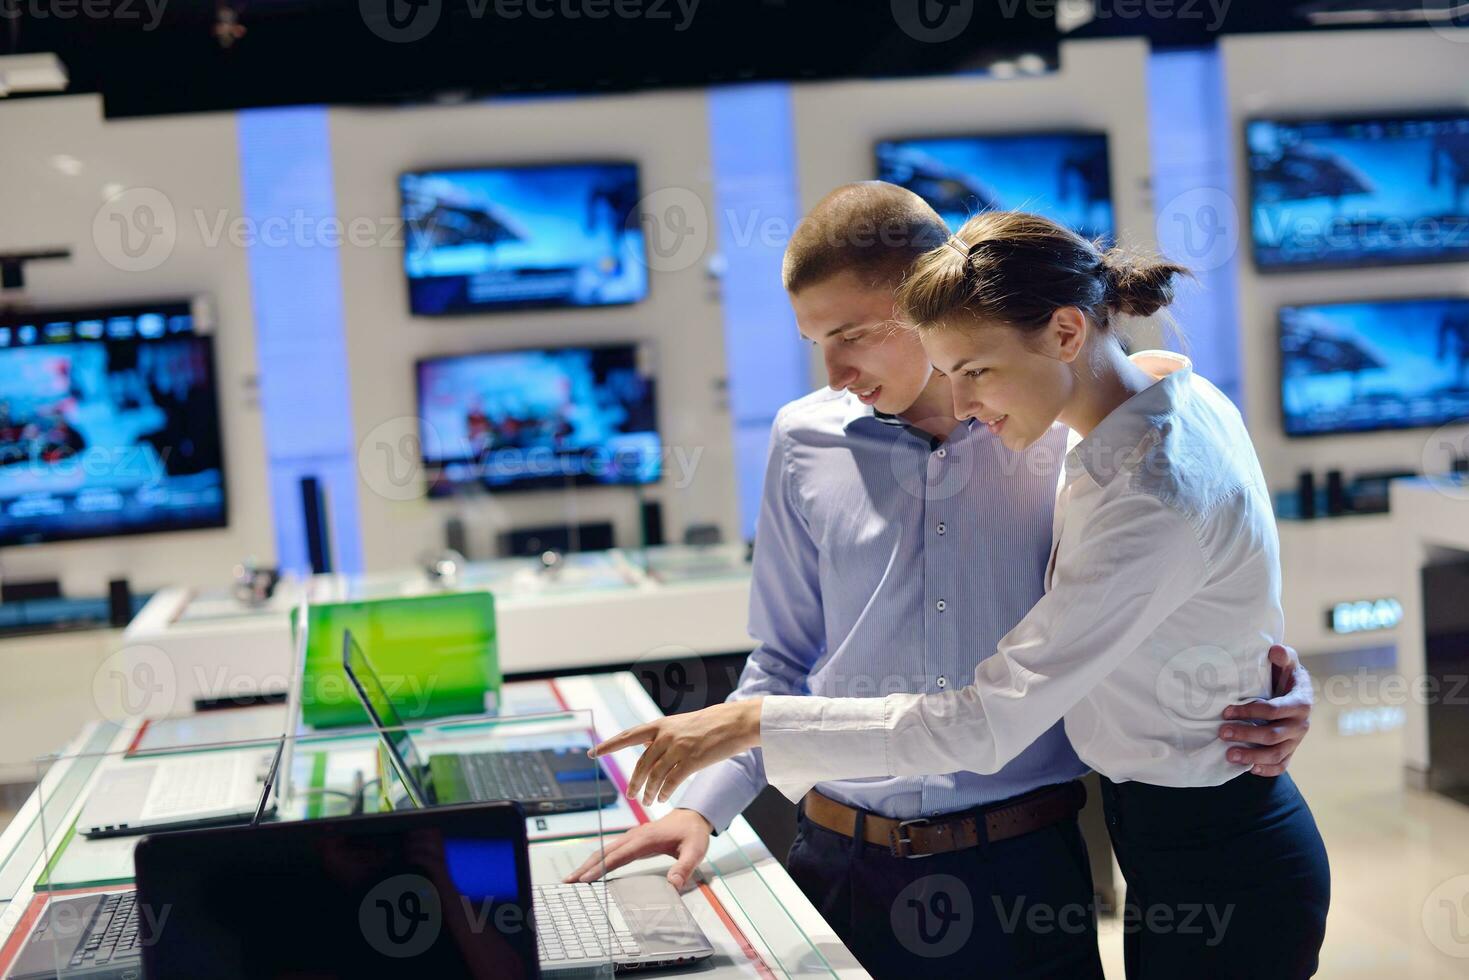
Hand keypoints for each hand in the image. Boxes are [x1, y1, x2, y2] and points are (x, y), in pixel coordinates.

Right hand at [563, 809, 712, 890]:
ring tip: (572, 879)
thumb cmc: (693, 834)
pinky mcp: (633, 841)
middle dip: (586, 867)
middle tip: (567, 882)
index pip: (619, 856)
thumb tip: (673, 885)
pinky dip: (598, 861)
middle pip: (604, 852)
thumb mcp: (695, 851)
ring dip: (588, 864)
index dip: (600, 868)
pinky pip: (611, 851)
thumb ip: (685, 867)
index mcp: (646, 839)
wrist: (693, 816)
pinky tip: (591, 871)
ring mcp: (632, 838)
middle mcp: (634, 836)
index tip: (584, 879)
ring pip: (605, 851)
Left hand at [590, 699, 763, 806]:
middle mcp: (666, 735)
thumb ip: (663, 738)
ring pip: (655, 776)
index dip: (609, 745)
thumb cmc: (708, 725)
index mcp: (660, 725)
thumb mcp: (680, 725)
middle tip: (630, 795)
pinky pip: (671, 782)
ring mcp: (679, 748)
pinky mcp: (692, 760)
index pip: (628, 736)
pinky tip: (661, 798)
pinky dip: (663, 792)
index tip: (593, 753)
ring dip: (648, 791)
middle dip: (634, 782)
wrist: (733, 722)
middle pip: (641, 764)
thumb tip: (649, 753)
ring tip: (647, 801)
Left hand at [1219, 644, 1312, 776]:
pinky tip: (1249, 769)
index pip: (1274, 711)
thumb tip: (1274, 650)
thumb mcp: (1287, 663)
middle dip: (1246, 734)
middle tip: (1222, 733)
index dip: (1250, 712)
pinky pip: (1282, 765)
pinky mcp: (1291, 750)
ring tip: (1229, 755)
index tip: (1226, 711)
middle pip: (1273, 735)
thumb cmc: (1285, 675)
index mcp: (1301, 702)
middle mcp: (1301, 724)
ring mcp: (1296, 740)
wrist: (1296, 692)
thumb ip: (1283, 656)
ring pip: (1276, 754)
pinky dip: (1267, 770)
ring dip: (1252, 757)